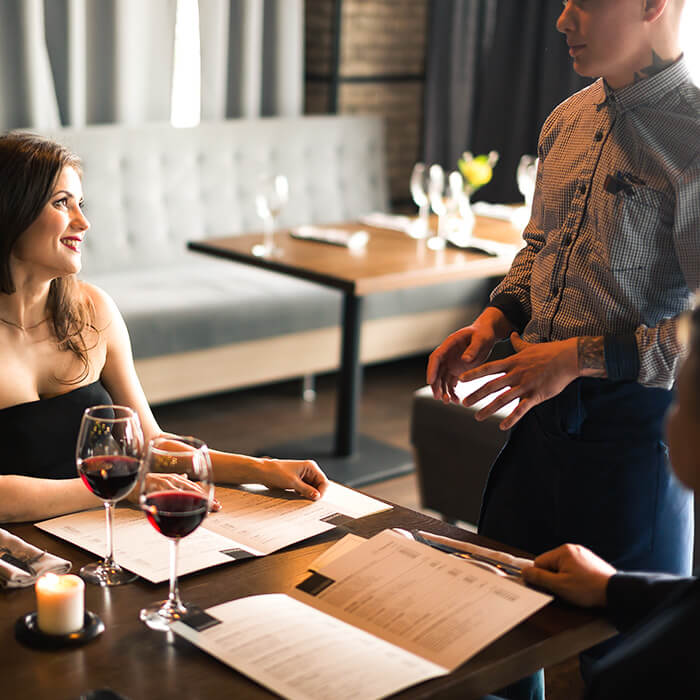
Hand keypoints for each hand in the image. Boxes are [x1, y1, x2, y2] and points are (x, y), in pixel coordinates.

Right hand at [127, 473, 221, 510]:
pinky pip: (169, 492)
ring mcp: (165, 482)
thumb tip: (186, 477)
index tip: (218, 506)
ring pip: (186, 492)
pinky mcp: (156, 485)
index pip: (196, 490)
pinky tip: (185, 505)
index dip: (208, 498)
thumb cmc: (146, 484)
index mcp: (177, 479)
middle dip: (207, 501)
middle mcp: (174, 479)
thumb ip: (175, 480)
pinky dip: (178, 499)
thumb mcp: (162, 482)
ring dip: (197, 501)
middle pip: (195, 491)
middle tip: (218, 508)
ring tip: (207, 509)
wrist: (129, 480)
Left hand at [257, 458, 328, 500]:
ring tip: (302, 498)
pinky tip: (298, 496)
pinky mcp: (297, 481)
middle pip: (318, 485)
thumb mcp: (293, 483)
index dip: (321, 491)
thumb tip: (317, 496)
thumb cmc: (276, 472)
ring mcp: (303, 476)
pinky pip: (305, 489)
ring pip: (312, 488)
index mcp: (310, 466)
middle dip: (315, 493)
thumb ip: (307, 490)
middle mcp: (308, 470)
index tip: (316, 499)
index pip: (323, 481)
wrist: (263, 472)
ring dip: (308, 494)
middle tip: (309, 501)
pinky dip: (303, 494)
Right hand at [427, 324, 496, 402]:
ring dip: (443, 390)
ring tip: (448, 401)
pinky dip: (452, 391)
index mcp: (450, 344)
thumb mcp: (481, 339)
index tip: (430, 381)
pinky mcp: (457, 370)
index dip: (431, 369)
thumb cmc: (483, 333)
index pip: (436, 357)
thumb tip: (465, 360)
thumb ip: (473, 349)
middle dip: (435, 384)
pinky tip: (456, 400)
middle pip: (436, 370)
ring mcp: (451, 363)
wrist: (486, 335)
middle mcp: (447, 355)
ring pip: (442, 379)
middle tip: (438, 397)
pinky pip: (451, 382)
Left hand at [459, 333, 578, 429]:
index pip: (488, 368)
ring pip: (503, 399)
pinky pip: (521, 409)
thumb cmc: (549, 352)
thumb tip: (512, 333)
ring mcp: (525, 385)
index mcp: (512, 362)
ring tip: (477, 416)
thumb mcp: (529, 346)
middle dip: (476, 395)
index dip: (474, 373)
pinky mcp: (536, 395)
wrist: (569, 358)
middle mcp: (516, 374)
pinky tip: (502, 426)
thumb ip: (518, 343)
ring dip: (489, 409)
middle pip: (491, 386)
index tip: (461, 379)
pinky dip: (511, 418)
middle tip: (463, 403)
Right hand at [521, 544, 615, 606]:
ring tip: (575, 589)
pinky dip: (575, 577)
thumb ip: (540, 578)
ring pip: (562, 567)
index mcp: (562, 551)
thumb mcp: (560, 586)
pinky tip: (582, 586)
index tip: (547, 587)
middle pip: (551, 564)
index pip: (539, 562)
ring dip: (564, 578)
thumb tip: (524, 572)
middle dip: (554, 578)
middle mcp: (571, 549)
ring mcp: (582, 554)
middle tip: (564, 590)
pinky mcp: (589, 561)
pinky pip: (573, 568)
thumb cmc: (590, 588)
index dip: (541, 577)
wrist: (616, 591)